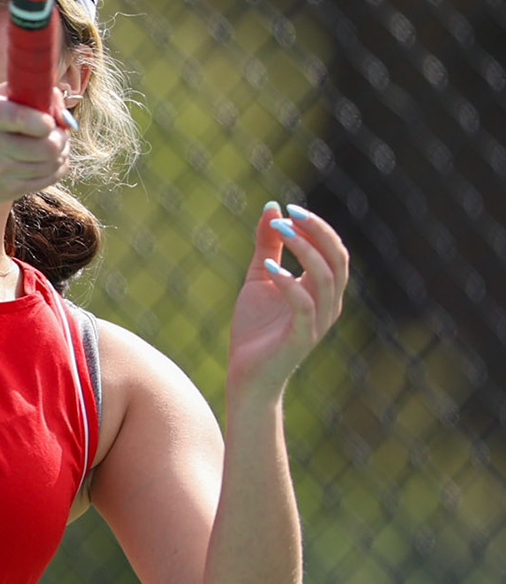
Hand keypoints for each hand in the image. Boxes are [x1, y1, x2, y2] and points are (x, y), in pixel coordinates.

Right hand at [0, 86, 71, 207]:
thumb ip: (26, 93)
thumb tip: (62, 106)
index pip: (24, 118)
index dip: (48, 120)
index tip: (48, 120)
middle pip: (48, 146)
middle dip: (61, 137)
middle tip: (58, 131)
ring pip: (53, 163)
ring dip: (62, 151)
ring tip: (54, 143)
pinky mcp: (7, 191)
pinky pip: (49, 179)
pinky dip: (57, 167)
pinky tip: (50, 159)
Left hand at [227, 202, 349, 404]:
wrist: (246, 375)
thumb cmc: (256, 328)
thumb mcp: (260, 278)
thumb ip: (268, 246)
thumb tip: (273, 208)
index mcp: (321, 290)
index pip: (333, 251)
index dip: (316, 227)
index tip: (289, 208)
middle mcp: (327, 304)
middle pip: (337, 260)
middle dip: (317, 232)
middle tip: (291, 213)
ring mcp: (317, 322)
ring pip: (325, 279)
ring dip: (304, 251)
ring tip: (281, 232)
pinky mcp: (301, 338)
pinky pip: (304, 307)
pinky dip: (289, 284)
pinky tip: (271, 269)